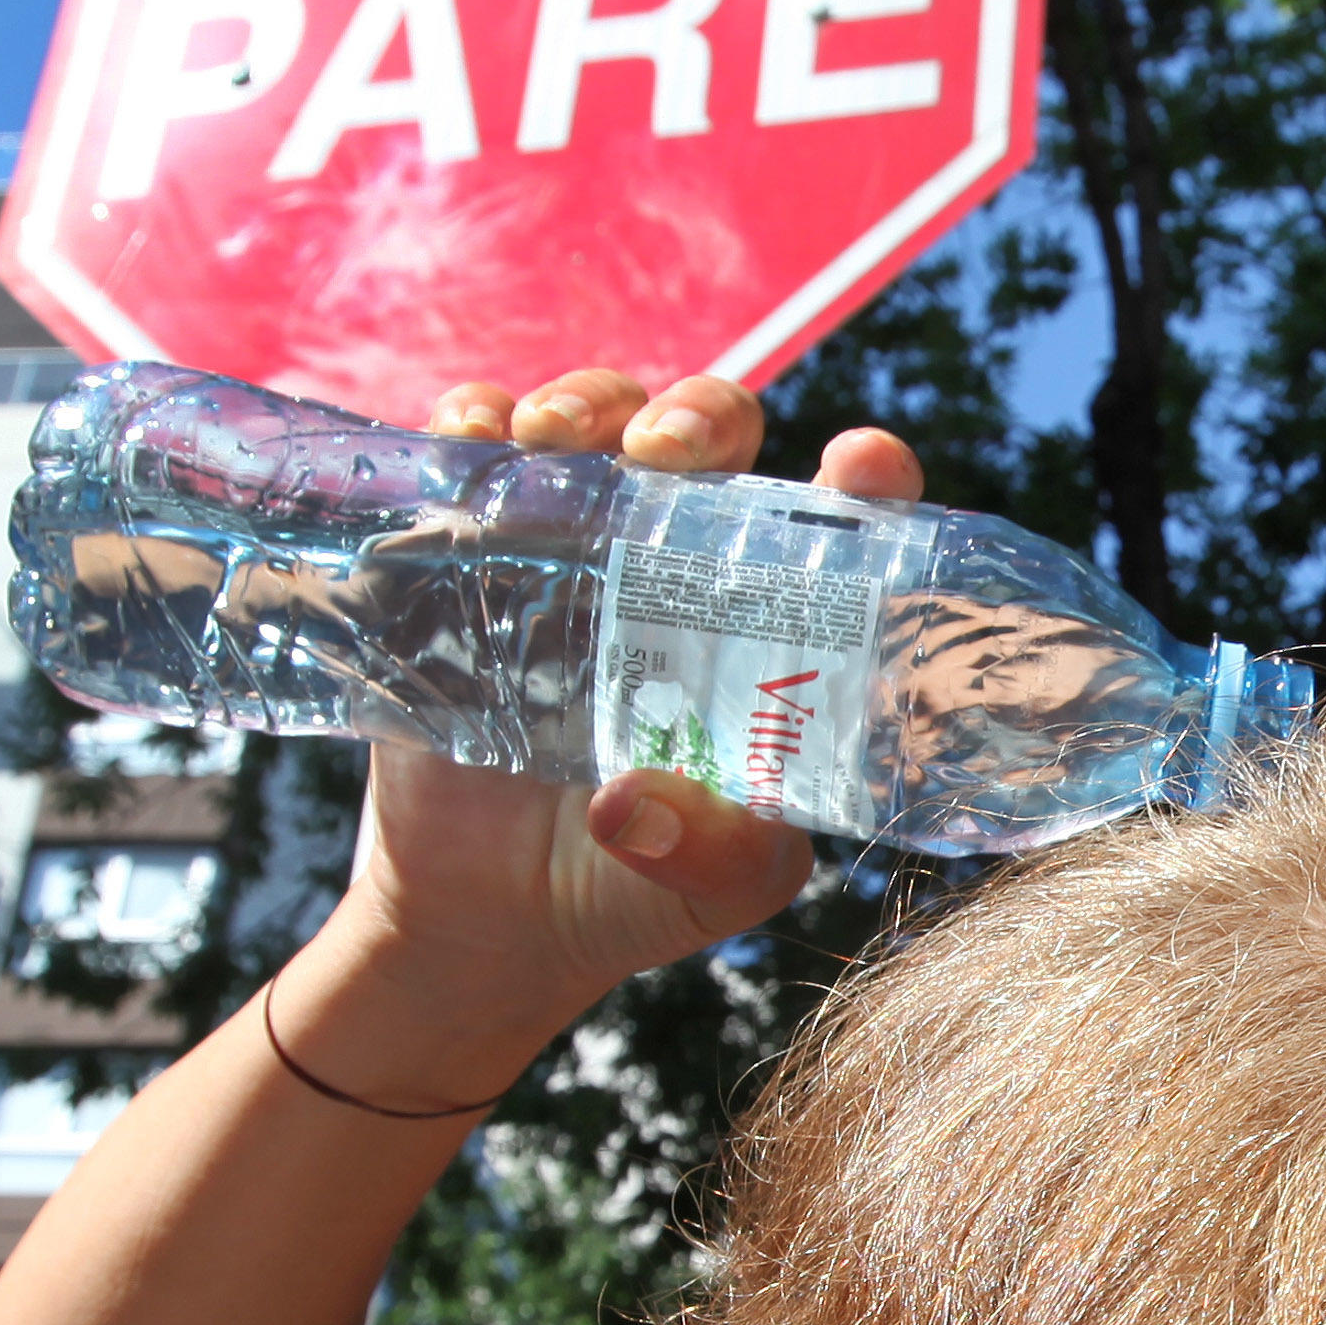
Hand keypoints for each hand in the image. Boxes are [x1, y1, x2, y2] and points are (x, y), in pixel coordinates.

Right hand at [283, 368, 925, 1100]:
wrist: (481, 922)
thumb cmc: (630, 890)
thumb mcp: (710, 889)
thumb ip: (710, 856)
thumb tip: (630, 808)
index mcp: (761, 622)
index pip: (832, 521)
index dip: (863, 476)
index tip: (863, 464)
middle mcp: (671, 565)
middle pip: (706, 436)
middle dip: (697, 415)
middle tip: (667, 454)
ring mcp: (564, 548)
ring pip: (592, 421)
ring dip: (583, 402)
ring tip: (560, 440)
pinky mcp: (462, 556)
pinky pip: (469, 453)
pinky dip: (470, 419)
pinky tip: (476, 431)